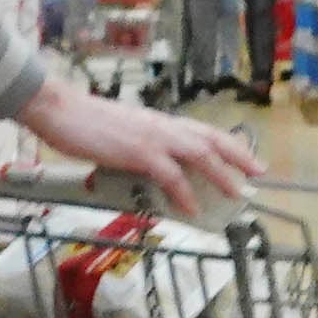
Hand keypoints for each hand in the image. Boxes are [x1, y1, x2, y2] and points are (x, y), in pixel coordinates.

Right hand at [16, 79, 267, 208]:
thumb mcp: (120, 133)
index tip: (246, 156)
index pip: (201, 130)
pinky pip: (169, 176)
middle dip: (237, 156)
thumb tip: (147, 166)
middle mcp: (161, 126)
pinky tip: (191, 208)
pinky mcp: (138, 152)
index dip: (227, 143)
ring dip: (221, 175)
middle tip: (258, 173)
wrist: (60, 109)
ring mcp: (152, 138)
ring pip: (199, 155)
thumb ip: (138, 146)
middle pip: (210, 139)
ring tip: (236, 194)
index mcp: (158, 121)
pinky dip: (184, 192)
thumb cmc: (83, 122)